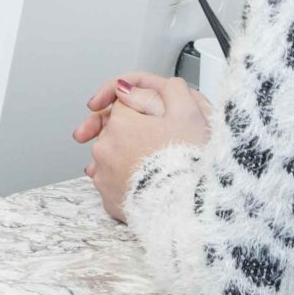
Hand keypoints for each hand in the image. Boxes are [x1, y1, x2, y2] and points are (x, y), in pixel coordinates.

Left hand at [80, 73, 210, 221]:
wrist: (189, 207)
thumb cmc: (190, 162)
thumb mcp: (188, 113)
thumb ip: (167, 90)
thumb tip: (136, 86)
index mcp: (121, 123)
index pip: (122, 105)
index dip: (141, 110)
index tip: (155, 121)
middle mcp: (105, 147)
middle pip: (114, 131)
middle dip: (131, 134)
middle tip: (156, 145)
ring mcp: (104, 175)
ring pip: (111, 158)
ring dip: (125, 158)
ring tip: (152, 166)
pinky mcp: (108, 198)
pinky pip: (112, 183)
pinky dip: (124, 182)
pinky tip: (145, 183)